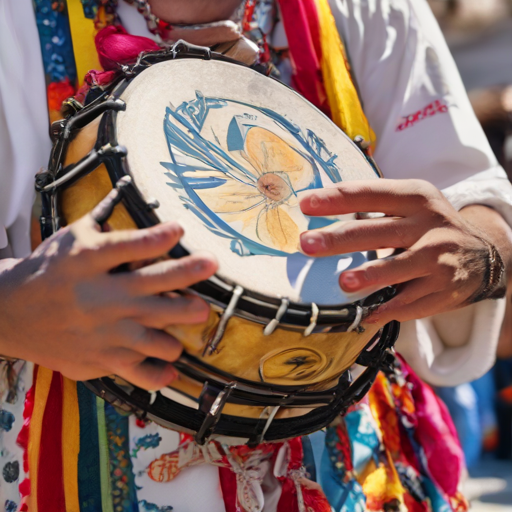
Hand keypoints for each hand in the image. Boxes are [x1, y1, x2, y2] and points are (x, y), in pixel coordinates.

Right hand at [0, 203, 216, 389]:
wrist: (10, 314)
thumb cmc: (47, 272)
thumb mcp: (71, 239)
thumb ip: (104, 223)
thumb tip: (138, 211)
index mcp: (90, 263)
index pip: (133, 245)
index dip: (161, 236)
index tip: (180, 228)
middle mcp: (101, 297)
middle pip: (157, 285)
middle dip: (189, 273)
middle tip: (211, 264)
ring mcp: (104, 332)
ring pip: (158, 334)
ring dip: (182, 323)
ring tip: (195, 314)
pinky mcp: (101, 359)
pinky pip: (139, 371)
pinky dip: (160, 372)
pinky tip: (172, 366)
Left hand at [299, 179, 494, 324]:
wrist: (481, 255)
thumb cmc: (428, 226)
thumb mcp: (411, 204)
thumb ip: (374, 205)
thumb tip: (317, 209)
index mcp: (416, 197)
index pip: (371, 194)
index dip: (337, 199)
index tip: (305, 204)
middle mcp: (429, 225)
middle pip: (379, 231)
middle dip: (341, 239)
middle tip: (308, 244)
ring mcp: (439, 259)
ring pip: (401, 268)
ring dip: (371, 276)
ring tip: (343, 283)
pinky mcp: (444, 290)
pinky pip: (412, 303)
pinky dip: (388, 309)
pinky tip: (366, 314)